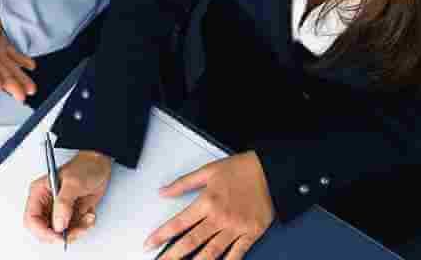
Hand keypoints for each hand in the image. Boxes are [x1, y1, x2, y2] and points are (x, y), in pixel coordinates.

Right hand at [24, 150, 112, 244]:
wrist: (100, 165)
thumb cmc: (85, 166)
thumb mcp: (73, 183)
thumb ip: (63, 204)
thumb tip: (58, 224)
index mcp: (39, 193)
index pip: (32, 219)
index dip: (43, 232)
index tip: (58, 236)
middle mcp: (47, 203)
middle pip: (45, 230)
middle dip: (62, 234)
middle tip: (76, 230)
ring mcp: (59, 210)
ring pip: (61, 233)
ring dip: (77, 230)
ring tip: (86, 218)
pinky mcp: (71, 214)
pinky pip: (74, 230)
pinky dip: (84, 226)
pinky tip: (89, 214)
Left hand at [147, 151, 275, 259]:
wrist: (271, 171)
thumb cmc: (240, 169)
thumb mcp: (207, 171)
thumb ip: (183, 183)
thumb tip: (163, 192)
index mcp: (207, 202)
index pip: (178, 223)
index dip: (162, 235)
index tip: (149, 244)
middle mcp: (220, 217)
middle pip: (192, 241)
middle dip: (173, 255)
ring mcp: (236, 228)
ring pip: (212, 251)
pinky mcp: (251, 233)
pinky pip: (237, 252)